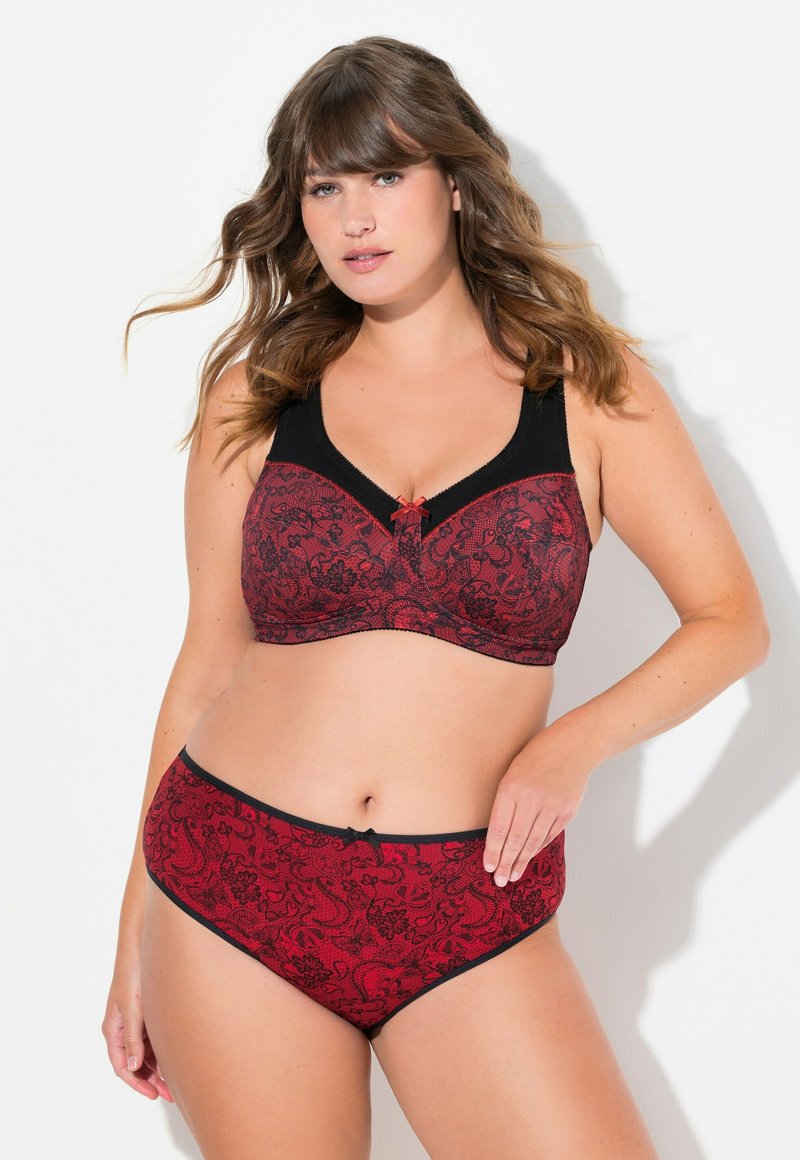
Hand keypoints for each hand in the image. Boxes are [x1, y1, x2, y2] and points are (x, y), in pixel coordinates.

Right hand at [102, 953, 172, 1101]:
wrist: (141, 946)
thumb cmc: (133, 973)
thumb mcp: (133, 1006)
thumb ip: (133, 1036)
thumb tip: (134, 1066)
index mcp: (113, 1029)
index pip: (122, 1066)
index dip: (137, 1083)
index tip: (153, 1094)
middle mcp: (123, 1028)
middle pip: (135, 1063)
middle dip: (151, 1080)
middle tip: (170, 1094)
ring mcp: (135, 1022)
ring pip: (145, 1053)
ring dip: (158, 1068)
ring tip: (176, 1081)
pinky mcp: (146, 1014)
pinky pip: (153, 1039)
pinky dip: (162, 1052)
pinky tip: (176, 1058)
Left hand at [483, 722, 593, 887]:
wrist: (574, 746)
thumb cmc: (537, 756)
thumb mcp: (513, 772)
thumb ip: (506, 801)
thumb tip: (498, 835)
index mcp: (511, 787)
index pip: (498, 828)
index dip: (493, 851)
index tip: (487, 867)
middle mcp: (532, 799)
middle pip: (515, 840)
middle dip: (505, 863)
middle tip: (499, 881)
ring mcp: (552, 806)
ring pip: (533, 842)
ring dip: (521, 861)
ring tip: (513, 876)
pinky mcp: (567, 812)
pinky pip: (549, 835)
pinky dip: (538, 847)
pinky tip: (529, 857)